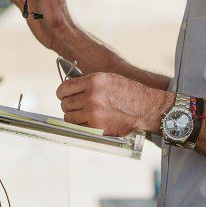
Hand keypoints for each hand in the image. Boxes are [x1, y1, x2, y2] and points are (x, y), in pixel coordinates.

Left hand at [56, 72, 173, 136]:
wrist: (144, 107)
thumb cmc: (126, 92)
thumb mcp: (107, 79)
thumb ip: (87, 83)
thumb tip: (69, 89)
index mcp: (93, 81)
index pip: (64, 88)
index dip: (62, 93)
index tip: (63, 95)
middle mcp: (92, 96)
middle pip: (65, 104)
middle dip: (68, 105)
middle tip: (76, 105)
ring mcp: (93, 113)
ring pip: (68, 117)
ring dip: (73, 116)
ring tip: (83, 114)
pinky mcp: (97, 127)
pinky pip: (78, 127)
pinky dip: (81, 125)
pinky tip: (89, 121)